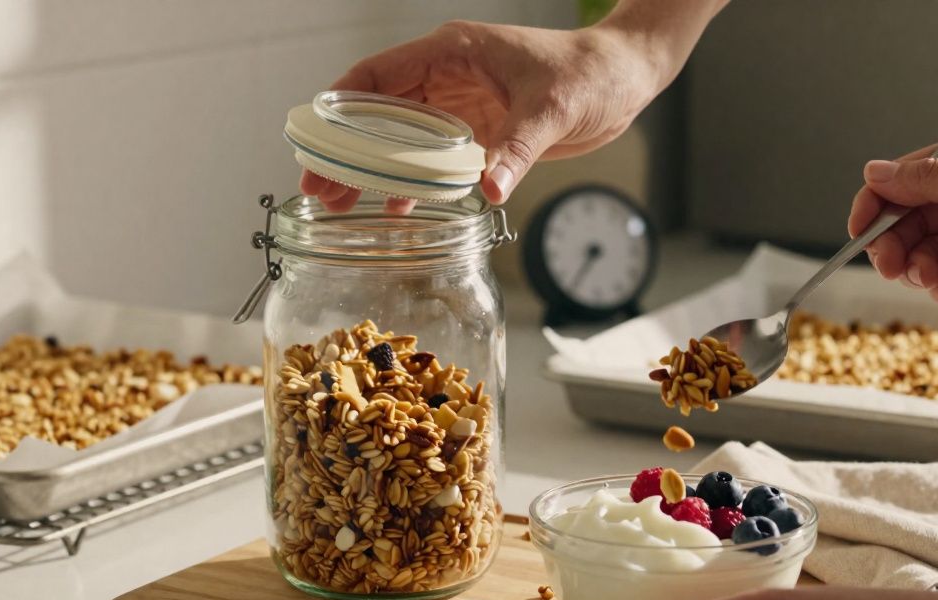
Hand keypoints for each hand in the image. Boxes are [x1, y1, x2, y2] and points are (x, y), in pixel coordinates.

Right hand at [303, 0, 727, 211]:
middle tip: (319, 189)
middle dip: (346, 150)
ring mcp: (460, 104)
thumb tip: (489, 188)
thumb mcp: (552, 110)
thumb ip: (518, 150)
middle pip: (378, 112)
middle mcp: (447, 75)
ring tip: (342, 205)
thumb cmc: (590, 75)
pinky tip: (397, 209)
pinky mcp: (479, 129)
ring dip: (373, 169)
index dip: (340, 107)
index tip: (314, 141)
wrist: (624, 79)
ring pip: (400, 137)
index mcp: (452, 52)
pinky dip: (413, 181)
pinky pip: (433, 156)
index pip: (377, 75)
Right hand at [848, 125, 937, 310]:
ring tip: (931, 277)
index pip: (907, 179)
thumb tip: (874, 172)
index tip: (859, 230)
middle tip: (891, 265)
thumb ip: (928, 182)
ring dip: (921, 269)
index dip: (877, 204)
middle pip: (910, 222)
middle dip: (896, 245)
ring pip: (927, 255)